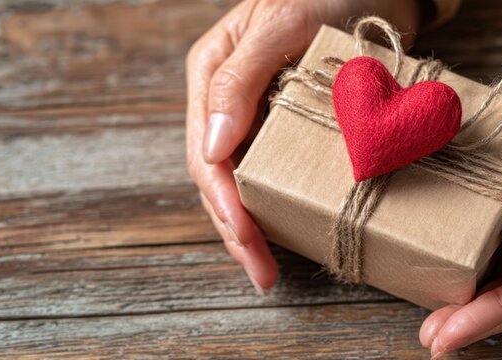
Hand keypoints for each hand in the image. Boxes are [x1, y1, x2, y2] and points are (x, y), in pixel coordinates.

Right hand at [186, 0, 419, 294]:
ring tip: (271, 266)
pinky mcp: (294, 122)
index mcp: (212, 74)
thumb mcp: (281, 25)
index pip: (206, 155)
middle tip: (262, 274)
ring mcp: (262, 112)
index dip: (225, 204)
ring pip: (249, 180)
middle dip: (238, 229)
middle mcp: (230, 98)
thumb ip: (238, 81)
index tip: (249, 240)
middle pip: (222, 178)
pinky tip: (295, 229)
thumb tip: (211, 151)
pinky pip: (281, 169)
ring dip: (258, 225)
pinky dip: (285, 202)